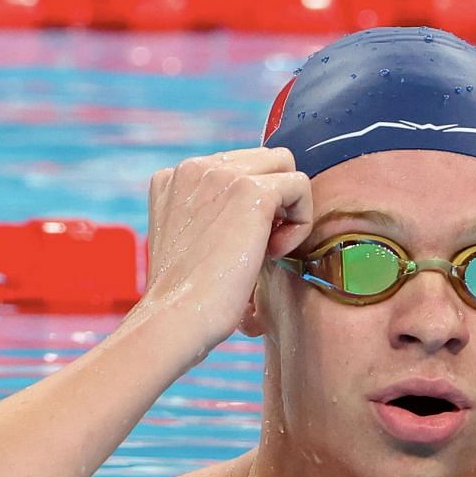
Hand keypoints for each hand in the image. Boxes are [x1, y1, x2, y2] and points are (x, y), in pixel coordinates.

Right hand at [139, 147, 311, 348]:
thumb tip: (265, 210)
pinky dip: (300, 222)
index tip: (238, 244)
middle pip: (263, 159)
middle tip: (257, 246)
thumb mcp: (193, 240)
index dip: (251, 204)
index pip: (236, 167)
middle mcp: (194, 167)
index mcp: (175, 177)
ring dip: (287, 208)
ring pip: (284, 166)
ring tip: (266, 249)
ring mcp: (221, 174)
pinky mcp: (251, 192)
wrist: (178, 317)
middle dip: (272, 200)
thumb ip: (216, 212)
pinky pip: (300, 186)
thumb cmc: (188, 296)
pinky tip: (274, 253)